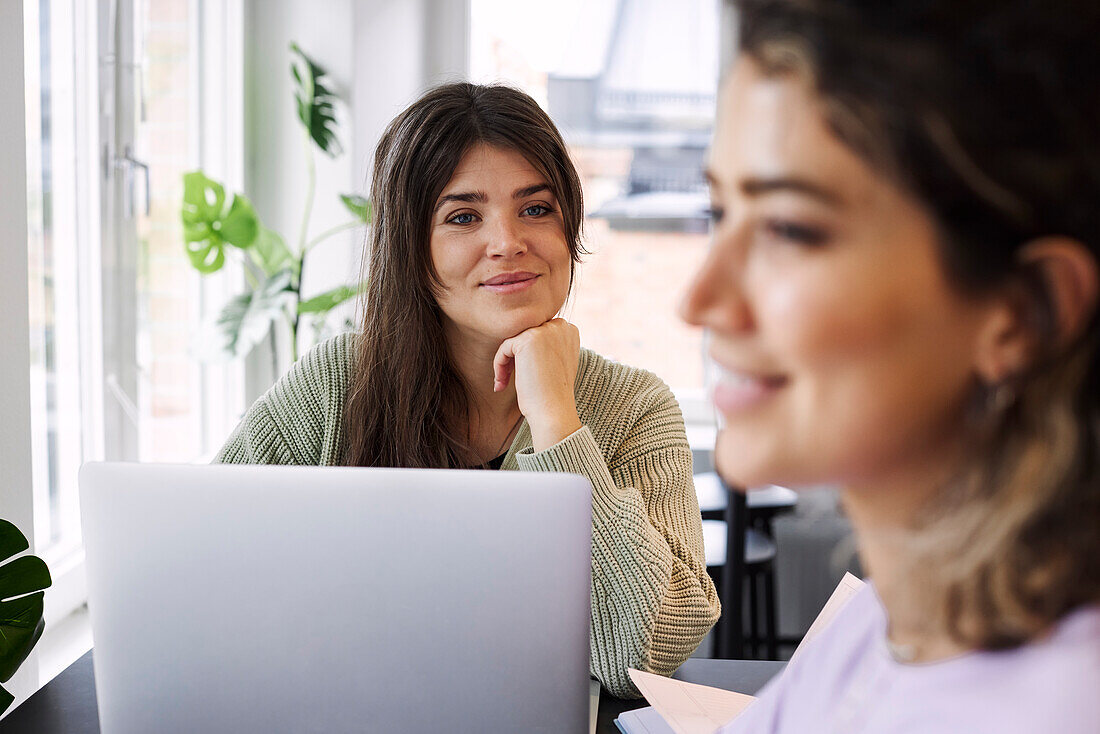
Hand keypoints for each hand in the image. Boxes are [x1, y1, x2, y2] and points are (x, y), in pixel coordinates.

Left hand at [493, 318, 582, 450]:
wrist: (554, 410)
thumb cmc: (553, 393)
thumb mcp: (557, 362)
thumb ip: (548, 346)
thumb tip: (525, 341)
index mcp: (569, 330)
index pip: (538, 332)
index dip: (528, 353)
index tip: (525, 373)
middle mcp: (560, 326)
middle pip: (525, 334)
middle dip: (515, 356)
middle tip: (508, 378)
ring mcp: (545, 331)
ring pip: (514, 341)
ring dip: (505, 362)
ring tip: (504, 382)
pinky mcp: (528, 340)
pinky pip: (505, 347)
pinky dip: (499, 365)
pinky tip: (502, 383)